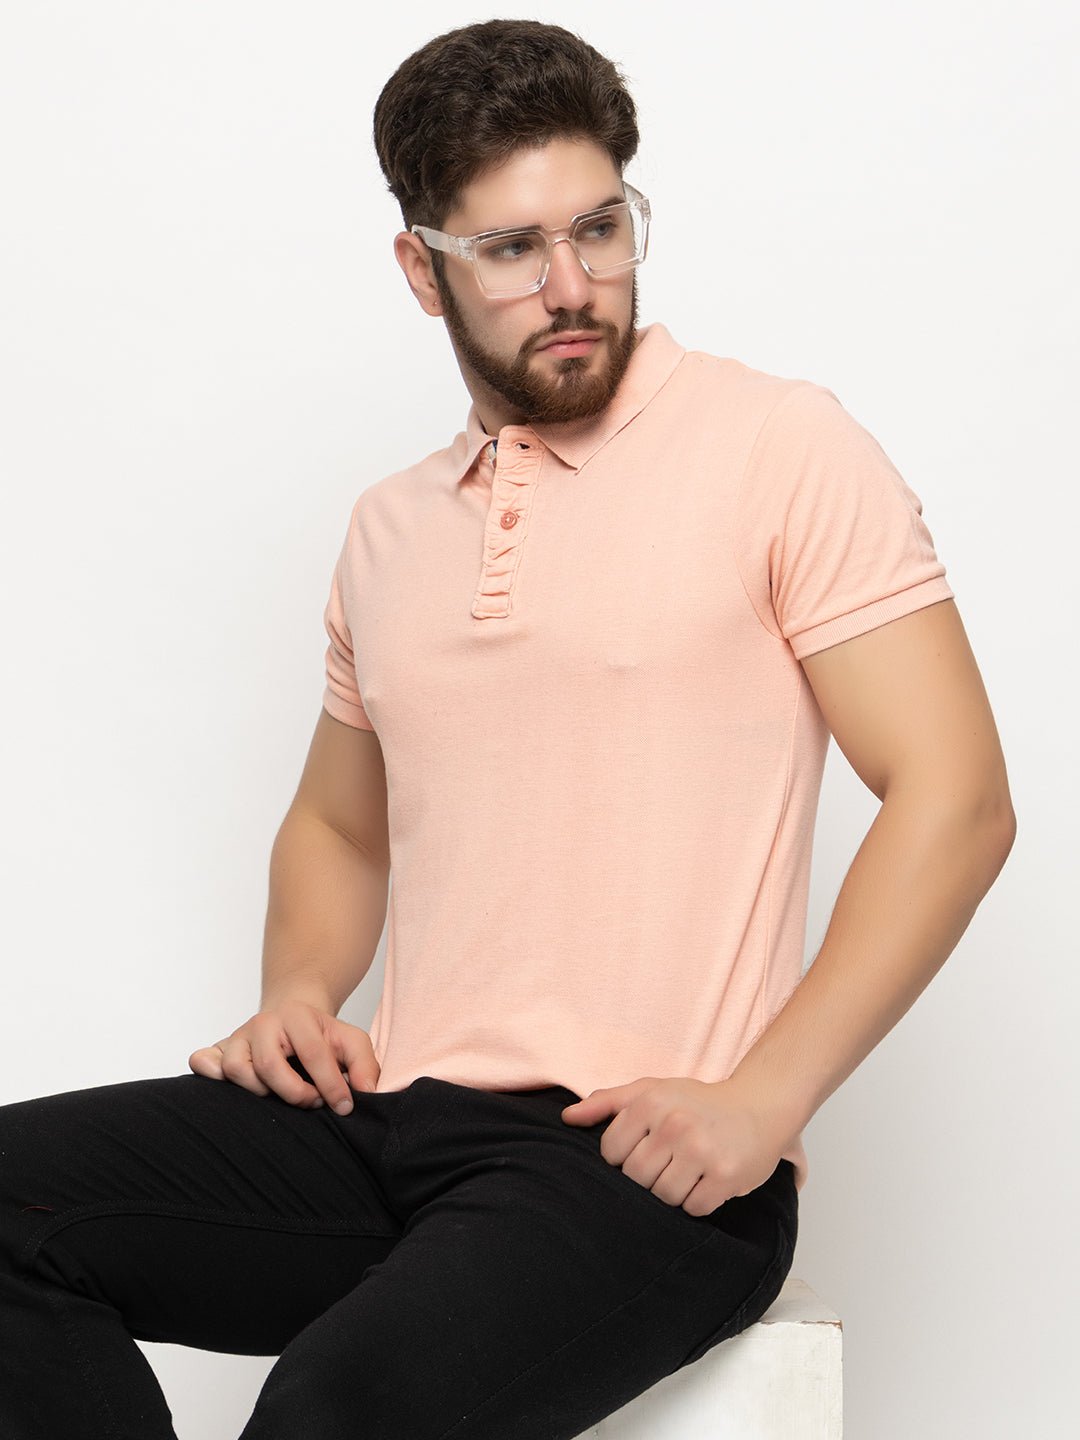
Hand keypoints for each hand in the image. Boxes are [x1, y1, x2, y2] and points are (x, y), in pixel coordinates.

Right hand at [188, 999, 380, 1115]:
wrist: (292, 1014)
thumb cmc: (321, 1034)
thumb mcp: (352, 1041)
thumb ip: (364, 1065)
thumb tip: (366, 1093)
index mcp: (297, 1016)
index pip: (312, 1053)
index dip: (331, 1084)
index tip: (343, 1107)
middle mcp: (262, 1023)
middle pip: (269, 1064)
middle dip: (294, 1092)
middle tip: (312, 1101)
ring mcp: (237, 1036)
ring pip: (236, 1069)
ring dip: (260, 1091)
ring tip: (280, 1095)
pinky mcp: (219, 1049)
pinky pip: (202, 1061)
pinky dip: (210, 1075)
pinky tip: (232, 1091)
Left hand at [561, 1076, 786, 1215]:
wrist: (760, 1105)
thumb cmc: (698, 1102)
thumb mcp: (652, 1090)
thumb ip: (607, 1101)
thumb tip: (567, 1117)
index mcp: (651, 1101)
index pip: (611, 1152)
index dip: (624, 1157)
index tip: (645, 1149)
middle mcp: (675, 1124)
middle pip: (635, 1178)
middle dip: (648, 1177)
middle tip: (669, 1163)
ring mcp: (702, 1151)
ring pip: (662, 1196)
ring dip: (673, 1191)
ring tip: (688, 1171)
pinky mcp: (726, 1176)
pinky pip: (693, 1208)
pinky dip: (697, 1202)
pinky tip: (707, 1181)